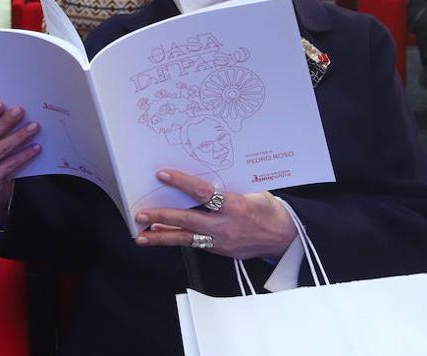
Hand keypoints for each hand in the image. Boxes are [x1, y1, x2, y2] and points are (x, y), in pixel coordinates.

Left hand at [134, 169, 296, 260]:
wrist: (285, 238)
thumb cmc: (269, 210)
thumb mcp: (252, 192)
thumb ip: (227, 188)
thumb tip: (202, 179)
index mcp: (235, 206)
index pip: (203, 192)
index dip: (181, 183)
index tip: (163, 175)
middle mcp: (226, 226)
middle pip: (188, 220)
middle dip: (162, 217)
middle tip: (141, 214)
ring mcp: (222, 242)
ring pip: (186, 238)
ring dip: (161, 237)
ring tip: (141, 236)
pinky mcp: (220, 251)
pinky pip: (194, 244)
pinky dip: (176, 239)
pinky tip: (161, 236)